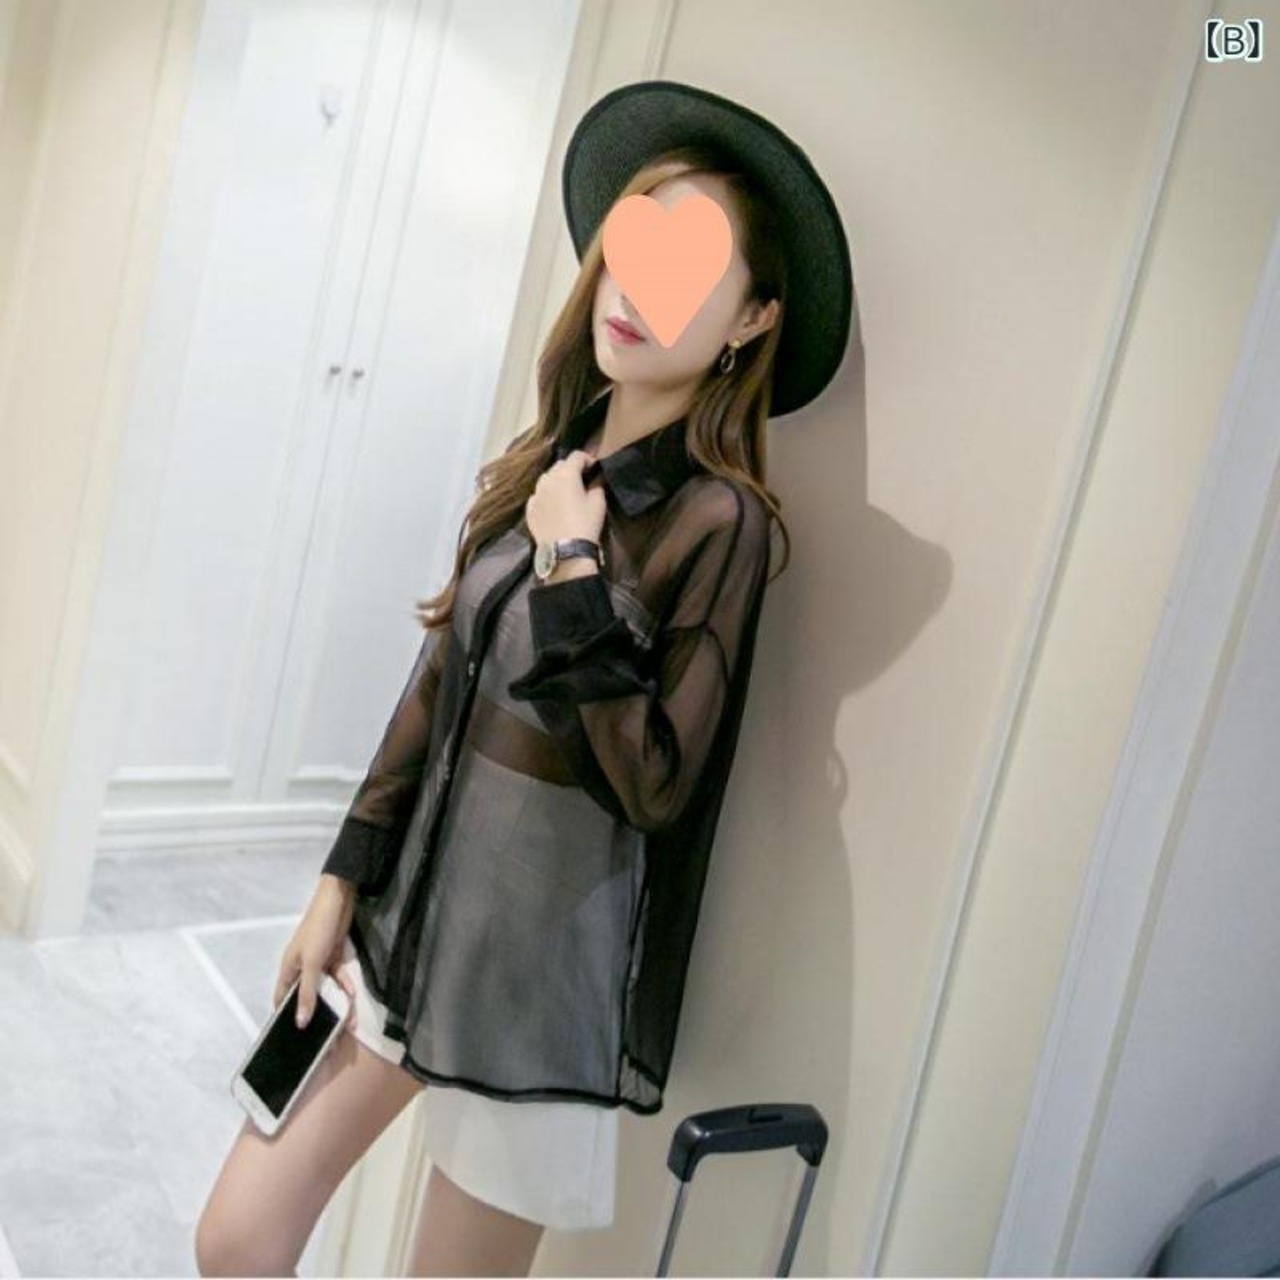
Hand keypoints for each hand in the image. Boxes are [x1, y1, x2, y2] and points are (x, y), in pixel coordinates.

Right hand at [275, 875, 358, 1031]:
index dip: (285, 1017)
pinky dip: (344, 984)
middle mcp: (301, 969)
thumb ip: (308, 993)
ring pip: (326, 988)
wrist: (338, 901)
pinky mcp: (333, 957)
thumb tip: (300, 1022)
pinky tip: (352, 995)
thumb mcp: (312, 964)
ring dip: (336, 1002)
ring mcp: (318, 963)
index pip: (281, 999)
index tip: (293, 1039)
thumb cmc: (318, 930)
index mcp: (288, 970)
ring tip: (346, 1023)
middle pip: (307, 997)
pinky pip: (338, 976)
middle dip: (317, 1014)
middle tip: (326, 1038)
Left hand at [525, 451, 605, 546]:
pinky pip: (537, 496)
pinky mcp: (530, 509)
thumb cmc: (585, 524)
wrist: (566, 551)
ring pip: (545, 479)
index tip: (594, 468)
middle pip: (559, 465)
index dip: (587, 459)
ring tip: (565, 491)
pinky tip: (553, 505)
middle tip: (581, 479)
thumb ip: (597, 485)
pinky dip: (545, 496)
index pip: (576, 456)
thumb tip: (595, 479)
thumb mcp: (598, 502)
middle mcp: (547, 480)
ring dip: (556, 480)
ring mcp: (536, 494)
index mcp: (566, 474)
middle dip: (571, 468)